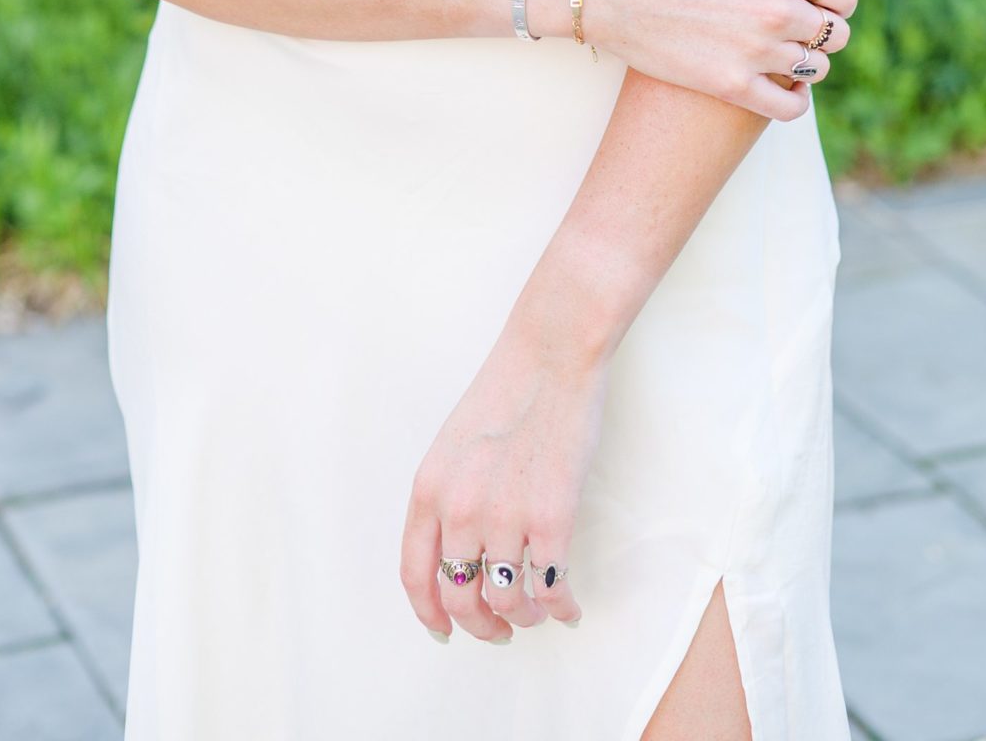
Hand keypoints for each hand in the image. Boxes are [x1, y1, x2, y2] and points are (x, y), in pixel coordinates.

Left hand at [400, 329, 600, 644]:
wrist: (551, 354)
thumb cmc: (506, 391)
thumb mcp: (453, 445)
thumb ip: (447, 496)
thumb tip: (457, 554)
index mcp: (429, 489)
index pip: (416, 575)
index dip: (429, 612)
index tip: (444, 630)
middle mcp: (460, 509)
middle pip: (461, 599)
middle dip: (481, 625)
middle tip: (498, 629)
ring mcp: (506, 516)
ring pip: (508, 601)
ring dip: (523, 617)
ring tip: (537, 610)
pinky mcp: (552, 516)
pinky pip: (552, 587)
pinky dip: (561, 607)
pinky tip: (568, 606)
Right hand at [583, 0, 858, 120]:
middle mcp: (777, 12)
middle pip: (836, 32)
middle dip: (824, 25)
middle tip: (798, 19)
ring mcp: (756, 53)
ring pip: (816, 67)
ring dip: (809, 58)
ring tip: (784, 46)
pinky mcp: (732, 86)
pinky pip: (790, 108)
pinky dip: (796, 100)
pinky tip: (784, 84)